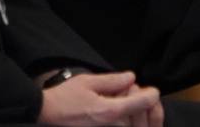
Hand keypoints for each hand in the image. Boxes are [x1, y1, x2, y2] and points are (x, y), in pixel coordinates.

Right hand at [38, 72, 162, 125]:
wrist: (46, 115)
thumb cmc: (64, 98)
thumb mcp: (88, 82)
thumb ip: (113, 81)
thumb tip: (131, 78)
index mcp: (108, 112)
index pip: (140, 104)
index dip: (150, 95)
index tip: (153, 91)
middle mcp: (110, 126)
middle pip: (136, 113)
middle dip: (135, 100)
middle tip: (126, 89)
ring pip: (128, 121)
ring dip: (127, 109)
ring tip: (114, 99)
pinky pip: (117, 125)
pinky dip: (118, 116)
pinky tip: (108, 108)